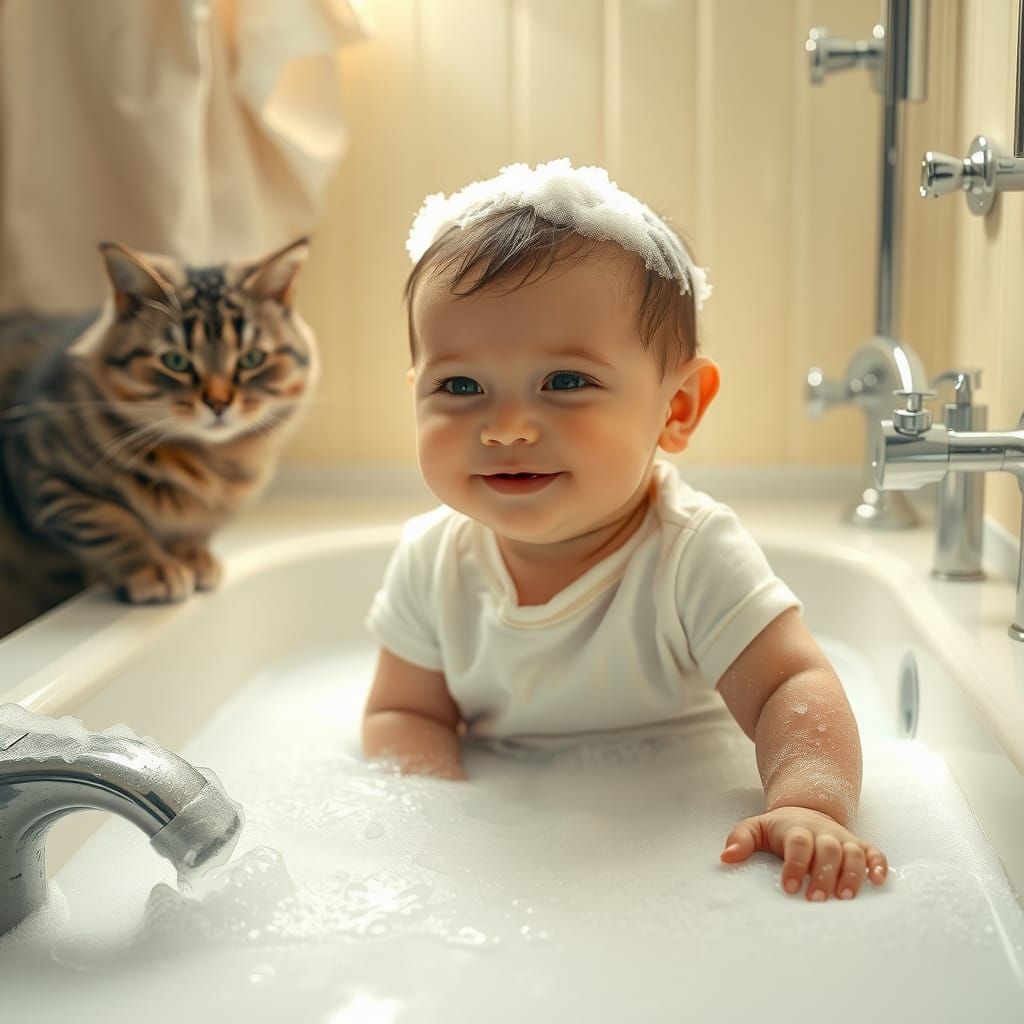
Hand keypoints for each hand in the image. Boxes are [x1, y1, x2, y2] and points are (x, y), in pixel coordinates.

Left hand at [720, 806, 887, 900]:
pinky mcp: (860, 846)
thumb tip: (726, 857)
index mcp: (796, 829)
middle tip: (816, 899)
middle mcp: (822, 833)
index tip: (789, 887)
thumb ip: (741, 839)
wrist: (807, 810)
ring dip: (852, 874)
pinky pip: (875, 853)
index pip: (797, 843)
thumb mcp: (756, 828)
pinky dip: (879, 865)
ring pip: (853, 852)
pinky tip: (878, 881)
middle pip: (828, 849)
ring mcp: (843, 840)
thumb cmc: (779, 829)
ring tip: (845, 897)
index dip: (795, 864)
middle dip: (823, 874)